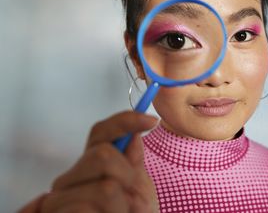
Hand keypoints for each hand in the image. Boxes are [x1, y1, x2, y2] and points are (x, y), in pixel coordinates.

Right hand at [40, 110, 159, 212]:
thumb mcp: (137, 189)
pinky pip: (91, 209)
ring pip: (106, 187)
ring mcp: (58, 199)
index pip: (100, 132)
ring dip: (126, 207)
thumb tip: (134, 133)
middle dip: (128, 176)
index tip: (151, 121)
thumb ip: (132, 162)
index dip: (125, 121)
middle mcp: (69, 179)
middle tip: (135, 200)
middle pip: (102, 155)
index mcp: (89, 166)